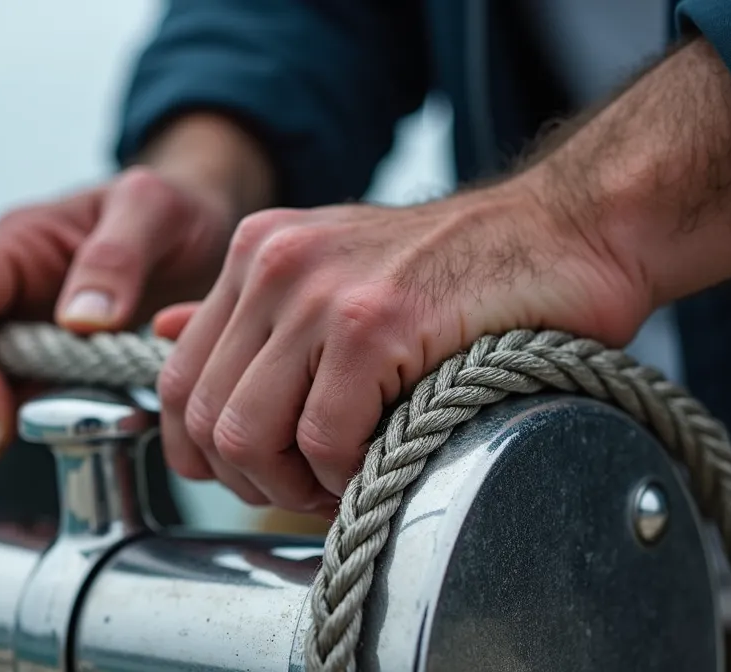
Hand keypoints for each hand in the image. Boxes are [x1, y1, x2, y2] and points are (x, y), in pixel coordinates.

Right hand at [0, 166, 237, 456]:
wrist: (194, 221)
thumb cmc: (174, 210)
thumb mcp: (157, 213)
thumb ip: (117, 258)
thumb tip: (78, 321)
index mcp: (18, 242)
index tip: (0, 419)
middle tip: (3, 440)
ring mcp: (3, 315)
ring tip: (17, 435)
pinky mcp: (21, 350)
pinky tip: (36, 426)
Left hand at [153, 178, 650, 513]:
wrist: (566, 233)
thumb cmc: (459, 270)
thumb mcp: (336, 272)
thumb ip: (251, 311)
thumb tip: (164, 335)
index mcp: (254, 253)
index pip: (177, 380)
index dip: (202, 452)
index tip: (256, 475)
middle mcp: (272, 263)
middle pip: (205, 417)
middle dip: (249, 480)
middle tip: (307, 491)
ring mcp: (320, 291)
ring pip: (247, 435)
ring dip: (292, 487)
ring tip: (343, 485)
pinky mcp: (375, 324)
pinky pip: (322, 439)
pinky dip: (346, 476)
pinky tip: (381, 465)